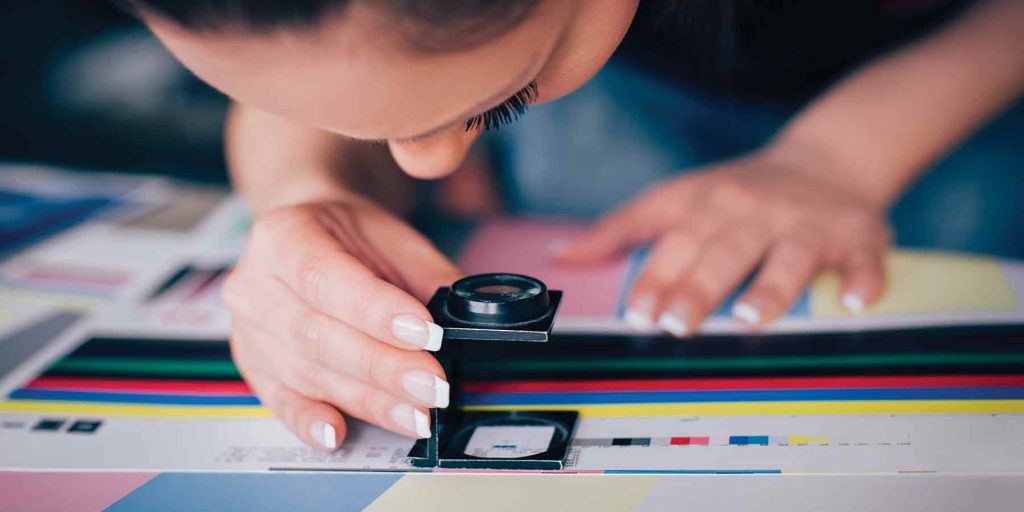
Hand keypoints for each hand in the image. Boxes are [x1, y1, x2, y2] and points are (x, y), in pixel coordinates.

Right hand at [222, 198, 461, 449]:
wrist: (310, 239)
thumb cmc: (352, 238)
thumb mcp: (395, 239)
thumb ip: (430, 278)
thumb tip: (472, 321)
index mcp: (283, 235)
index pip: (326, 277)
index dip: (376, 311)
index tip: (426, 333)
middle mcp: (255, 283)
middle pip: (317, 334)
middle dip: (383, 366)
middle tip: (432, 386)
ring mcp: (249, 329)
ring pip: (308, 372)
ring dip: (367, 399)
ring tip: (416, 414)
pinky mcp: (255, 367)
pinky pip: (281, 401)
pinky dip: (311, 421)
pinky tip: (338, 433)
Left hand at [557, 145, 890, 334]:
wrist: (829, 156)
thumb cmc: (739, 191)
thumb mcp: (676, 197)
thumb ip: (621, 228)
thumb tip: (562, 255)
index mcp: (709, 202)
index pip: (676, 241)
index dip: (655, 276)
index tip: (636, 311)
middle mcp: (756, 210)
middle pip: (724, 250)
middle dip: (699, 286)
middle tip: (676, 322)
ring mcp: (808, 222)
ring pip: (790, 255)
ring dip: (772, 286)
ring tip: (751, 318)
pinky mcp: (859, 233)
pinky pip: (865, 258)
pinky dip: (864, 278)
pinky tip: (857, 301)